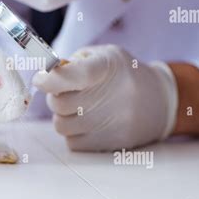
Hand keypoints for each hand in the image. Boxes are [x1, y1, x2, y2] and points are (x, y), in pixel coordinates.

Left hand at [33, 45, 177, 150]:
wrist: (158, 101)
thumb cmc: (121, 73)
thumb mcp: (103, 55)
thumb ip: (73, 62)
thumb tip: (47, 77)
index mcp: (109, 67)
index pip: (74, 75)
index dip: (50, 79)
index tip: (40, 79)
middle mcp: (113, 96)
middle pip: (59, 104)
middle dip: (54, 97)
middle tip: (64, 92)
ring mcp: (113, 123)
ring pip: (61, 125)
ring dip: (62, 116)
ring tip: (77, 107)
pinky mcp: (113, 143)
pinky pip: (72, 143)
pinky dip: (73, 133)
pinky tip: (86, 122)